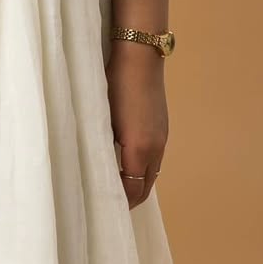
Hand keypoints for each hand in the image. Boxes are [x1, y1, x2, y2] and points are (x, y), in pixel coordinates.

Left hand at [105, 46, 168, 209]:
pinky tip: (129, 161)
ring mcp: (163, 136)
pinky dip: (144, 167)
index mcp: (140, 149)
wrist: (140, 55)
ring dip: (138, 182)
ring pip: (152, 172)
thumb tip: (99, 167)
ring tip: (118, 184)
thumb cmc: (116, 84)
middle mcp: (156, 148)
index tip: (104, 208)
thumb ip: (105, 147)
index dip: (120, 203)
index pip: (133, 191)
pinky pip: (155, 157)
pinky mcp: (163, 126)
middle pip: (146, 186)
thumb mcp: (105, 118)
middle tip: (110, 203)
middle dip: (131, 198)